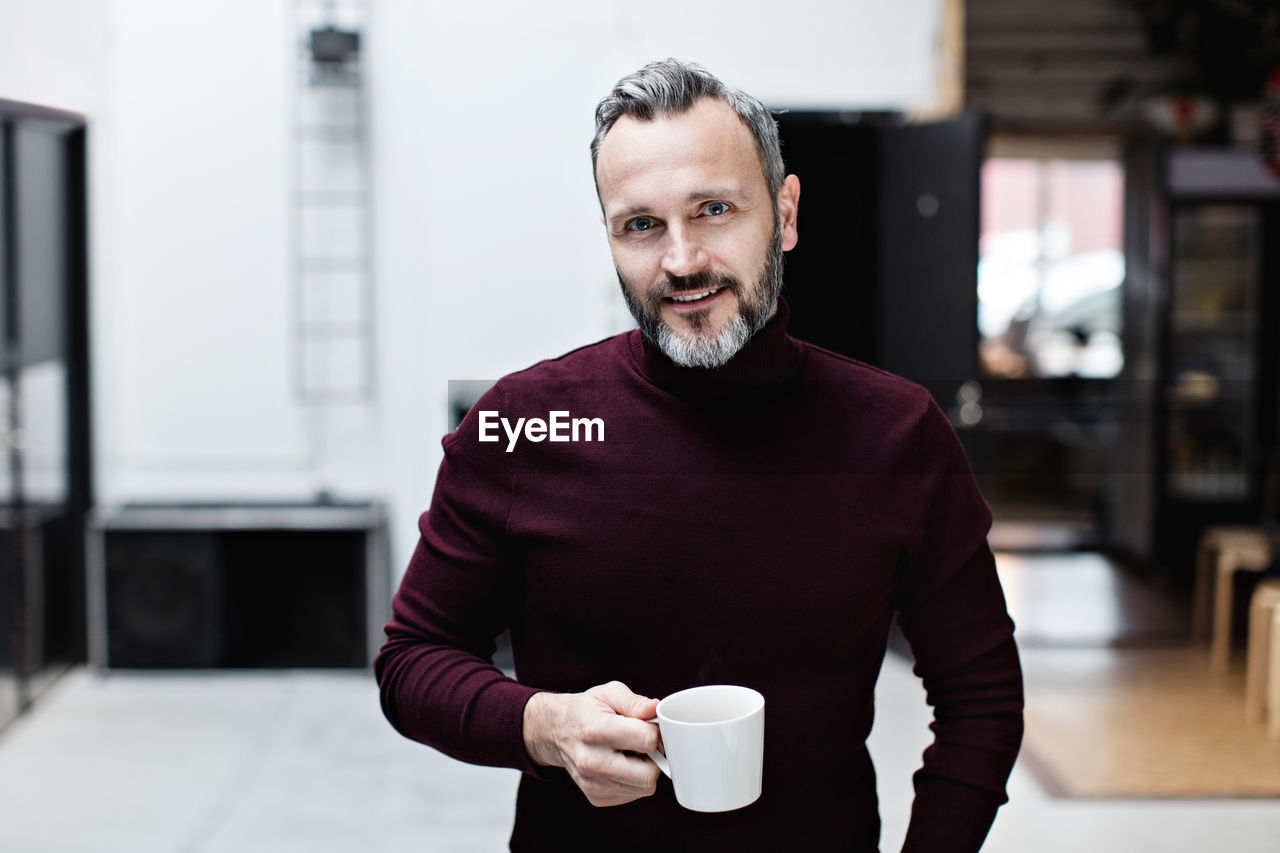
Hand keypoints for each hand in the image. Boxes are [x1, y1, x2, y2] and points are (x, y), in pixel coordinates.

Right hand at [523, 680, 661, 806]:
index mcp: (596, 731)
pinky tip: (621, 764)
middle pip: (648, 774)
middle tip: (643, 743)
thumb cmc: (587, 710)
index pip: (646, 740)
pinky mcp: (596, 797)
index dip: (655, 731)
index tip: (648, 726)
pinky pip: (633, 794)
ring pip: (644, 787)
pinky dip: (634, 780)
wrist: (556, 732)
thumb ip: (635, 702)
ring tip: (629, 752)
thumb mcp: (609, 693)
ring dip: (644, 769)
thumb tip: (656, 710)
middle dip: (654, 757)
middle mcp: (592, 761)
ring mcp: (592, 783)